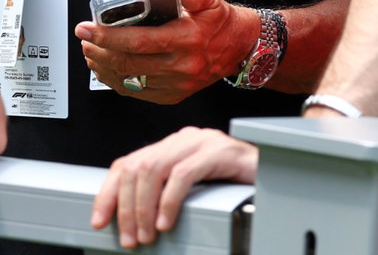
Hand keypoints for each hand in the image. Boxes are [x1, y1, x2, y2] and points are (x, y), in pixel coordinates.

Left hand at [75, 0, 252, 103]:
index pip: (138, 40)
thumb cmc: (220, 23)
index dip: (108, 35)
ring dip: (103, 66)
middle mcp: (180, 64)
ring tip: (91, 52)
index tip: (88, 27)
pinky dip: (117, 81)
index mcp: (186, 38)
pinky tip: (107, 69)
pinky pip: (137, 92)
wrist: (240, 49)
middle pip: (128, 62)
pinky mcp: (172, 95)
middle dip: (98, 50)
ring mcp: (176, 83)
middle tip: (84, 38)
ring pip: (129, 80)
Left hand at [91, 127, 256, 248]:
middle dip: (127, 206)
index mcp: (173, 147)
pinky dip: (170, 201)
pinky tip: (166, 222)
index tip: (99, 220)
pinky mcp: (220, 152)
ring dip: (144, 208)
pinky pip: (184, 174)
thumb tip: (134, 222)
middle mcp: (184, 139)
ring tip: (146, 235)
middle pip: (138, 166)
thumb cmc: (238, 187)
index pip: (128, 163)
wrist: (278, 176)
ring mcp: (202, 142)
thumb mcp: (195, 192)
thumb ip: (167, 195)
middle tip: (128, 238)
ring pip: (155, 168)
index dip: (109, 192)